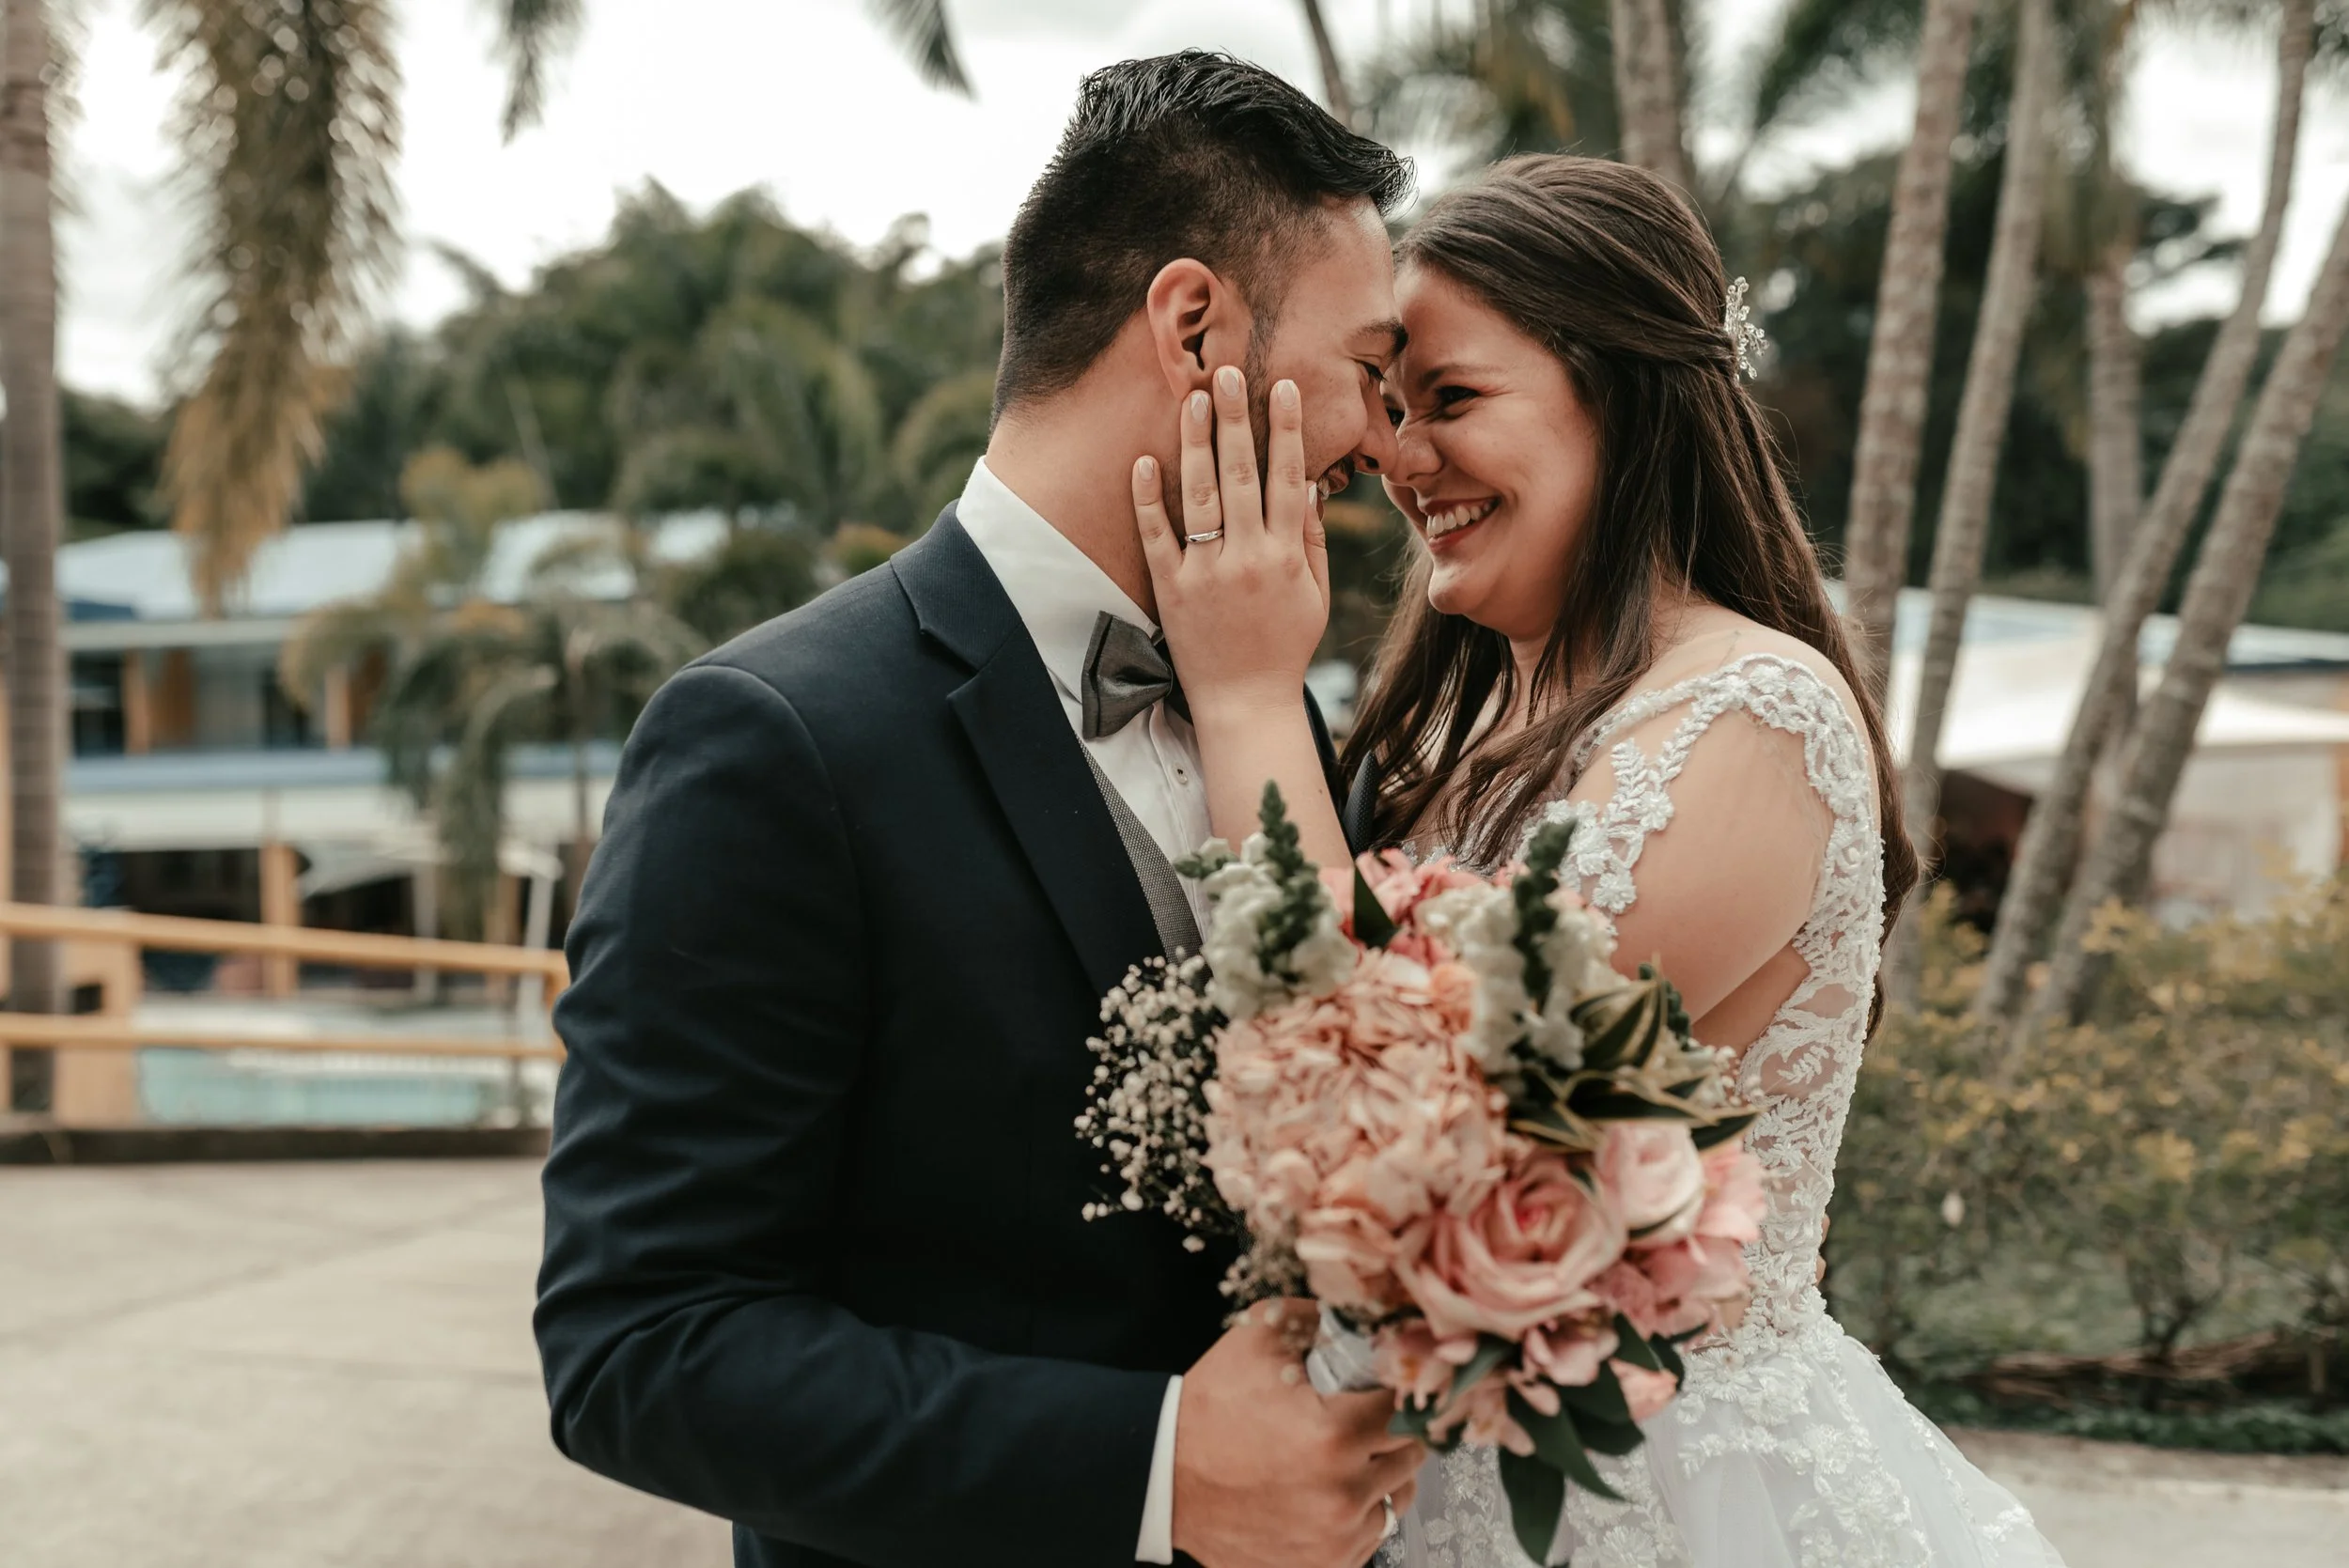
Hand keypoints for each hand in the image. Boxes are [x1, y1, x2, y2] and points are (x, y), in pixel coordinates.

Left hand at [1133, 365, 1329, 722]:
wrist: (1245, 703)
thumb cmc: (1285, 646)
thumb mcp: (1314, 594)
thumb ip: (1310, 538)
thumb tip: (1306, 482)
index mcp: (1285, 556)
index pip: (1287, 478)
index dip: (1286, 430)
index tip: (1283, 388)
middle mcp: (1246, 558)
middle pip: (1242, 475)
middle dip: (1236, 419)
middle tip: (1228, 372)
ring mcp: (1206, 573)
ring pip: (1200, 496)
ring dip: (1196, 444)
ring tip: (1192, 399)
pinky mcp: (1171, 590)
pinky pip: (1157, 537)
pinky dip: (1149, 500)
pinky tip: (1145, 461)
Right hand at [1171, 1300, 1423, 1567]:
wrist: (1165, 1477)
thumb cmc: (1211, 1408)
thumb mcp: (1258, 1336)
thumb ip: (1319, 1314)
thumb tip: (1364, 1311)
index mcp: (1335, 1436)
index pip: (1408, 1406)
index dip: (1399, 1388)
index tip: (1384, 1382)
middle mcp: (1343, 1494)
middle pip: (1412, 1453)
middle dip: (1394, 1428)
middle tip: (1365, 1414)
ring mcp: (1336, 1537)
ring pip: (1399, 1496)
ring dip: (1383, 1472)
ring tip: (1350, 1454)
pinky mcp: (1324, 1564)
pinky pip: (1372, 1533)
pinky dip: (1360, 1510)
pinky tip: (1331, 1488)